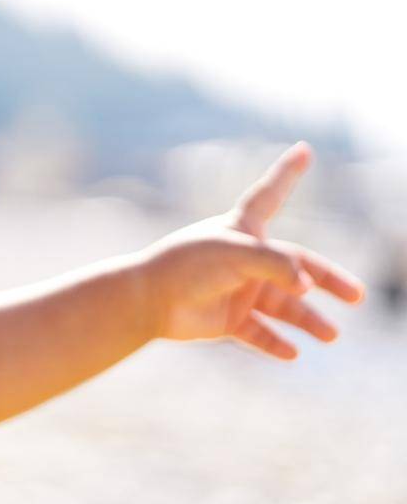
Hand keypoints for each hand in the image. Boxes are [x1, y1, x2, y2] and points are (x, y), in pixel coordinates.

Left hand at [134, 141, 366, 359]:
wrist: (148, 301)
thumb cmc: (187, 266)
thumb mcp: (235, 254)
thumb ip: (276, 265)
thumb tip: (306, 288)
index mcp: (242, 230)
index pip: (270, 194)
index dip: (287, 173)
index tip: (304, 150)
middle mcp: (244, 260)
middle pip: (297, 268)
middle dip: (327, 281)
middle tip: (357, 295)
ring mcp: (237, 291)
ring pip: (283, 307)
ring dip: (308, 321)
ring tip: (332, 336)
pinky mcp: (227, 320)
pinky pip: (258, 334)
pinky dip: (275, 343)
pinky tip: (293, 354)